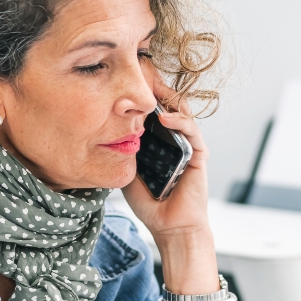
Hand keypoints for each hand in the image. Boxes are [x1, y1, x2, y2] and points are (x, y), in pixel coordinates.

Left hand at [121, 76, 210, 238]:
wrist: (170, 226)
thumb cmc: (149, 203)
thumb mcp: (127, 171)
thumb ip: (122, 151)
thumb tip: (101, 131)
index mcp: (159, 142)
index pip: (151, 111)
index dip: (142, 96)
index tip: (126, 81)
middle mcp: (175, 139)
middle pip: (168, 105)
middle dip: (155, 89)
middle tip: (140, 74)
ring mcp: (188, 145)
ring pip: (181, 112)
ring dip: (168, 98)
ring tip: (152, 88)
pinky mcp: (199, 154)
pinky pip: (191, 131)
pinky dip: (179, 121)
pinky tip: (164, 117)